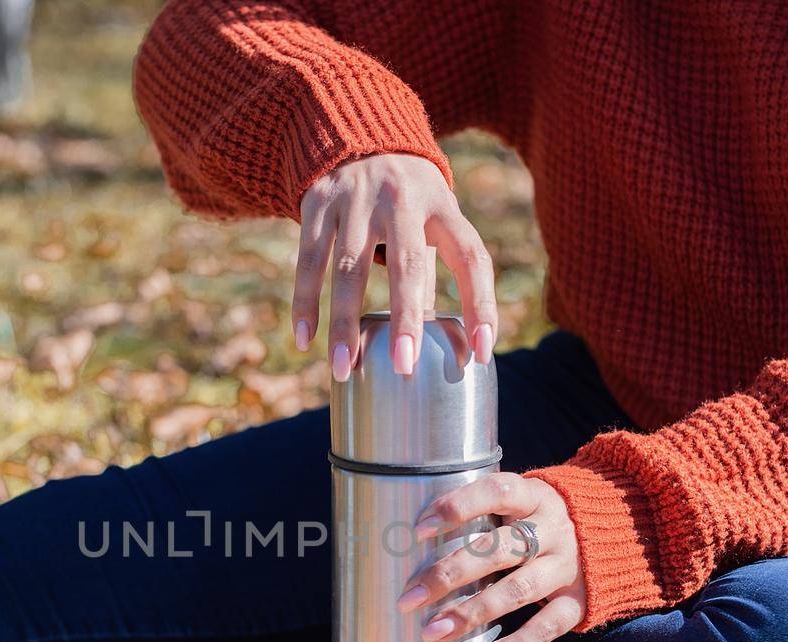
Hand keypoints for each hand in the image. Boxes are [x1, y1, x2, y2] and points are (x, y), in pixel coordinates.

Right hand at [292, 154, 497, 379]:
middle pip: (407, 262)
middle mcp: (401, 198)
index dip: (480, 304)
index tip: (482, 351)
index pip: (471, 257)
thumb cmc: (406, 194)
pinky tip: (306, 340)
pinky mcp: (317, 201)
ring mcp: (356, 198)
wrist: (355, 127)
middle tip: (403, 366)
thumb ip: (434, 267)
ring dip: (344, 323)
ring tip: (344, 368)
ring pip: (348, 268)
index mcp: (442, 205)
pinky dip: (305, 302)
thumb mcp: (432, 215)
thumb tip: (440, 337)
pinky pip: (308, 260)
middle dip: (406, 317)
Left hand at [396, 473, 586, 641]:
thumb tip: (412, 538)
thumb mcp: (521, 501)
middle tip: (409, 597)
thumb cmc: (540, 519)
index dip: (458, 506)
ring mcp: (567, 568)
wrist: (615, 533)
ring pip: (518, 591)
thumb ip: (482, 513)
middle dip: (449, 574)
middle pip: (498, 550)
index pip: (496, 492)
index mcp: (535, 497)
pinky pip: (543, 630)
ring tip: (432, 631)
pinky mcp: (577, 603)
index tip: (420, 528)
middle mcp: (553, 531)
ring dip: (472, 613)